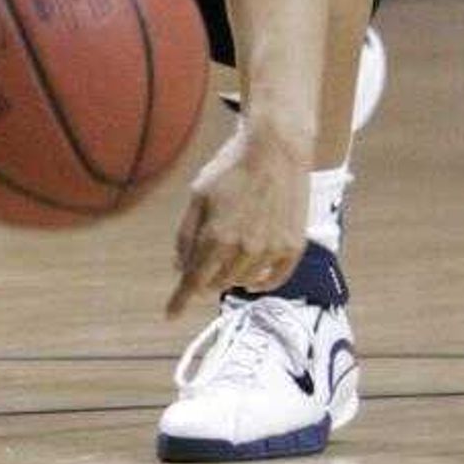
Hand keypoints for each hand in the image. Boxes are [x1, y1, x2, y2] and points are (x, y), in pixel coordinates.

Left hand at [167, 124, 310, 316]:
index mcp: (216, 235)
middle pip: (217, 282)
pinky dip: (260, 283)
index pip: (194, 280)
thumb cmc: (230, 168)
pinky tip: (252, 277)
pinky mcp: (293, 247)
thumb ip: (186, 234)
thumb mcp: (197, 195)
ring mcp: (271, 249)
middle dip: (205, 278)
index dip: (179, 299)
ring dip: (230, 276)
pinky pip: (274, 280)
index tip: (169, 315)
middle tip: (202, 263)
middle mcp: (244, 248)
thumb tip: (179, 268)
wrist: (275, 149)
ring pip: (244, 282)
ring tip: (228, 254)